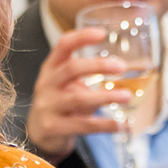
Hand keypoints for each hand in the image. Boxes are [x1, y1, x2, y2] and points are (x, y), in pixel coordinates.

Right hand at [24, 28, 131, 163]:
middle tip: (122, 67)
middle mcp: (47, 84)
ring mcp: (48, 106)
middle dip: (98, 66)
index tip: (102, 33)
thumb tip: (123, 67)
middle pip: (71, 69)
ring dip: (106, 96)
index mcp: (51, 68)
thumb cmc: (61, 102)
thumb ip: (88, 75)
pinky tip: (121, 124)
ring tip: (127, 96)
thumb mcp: (68, 83)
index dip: (81, 37)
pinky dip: (104, 125)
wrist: (39, 133)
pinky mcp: (53, 127)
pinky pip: (82, 125)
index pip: (63, 45)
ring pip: (78, 99)